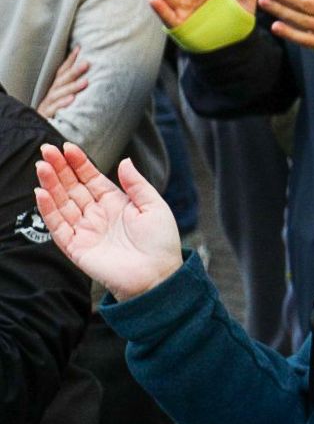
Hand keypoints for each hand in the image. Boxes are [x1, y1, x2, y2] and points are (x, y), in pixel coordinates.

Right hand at [34, 143, 181, 300]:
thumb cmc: (161, 243)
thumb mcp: (154, 206)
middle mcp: (98, 215)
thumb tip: (124, 160)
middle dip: (59, 169)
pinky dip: (49, 210)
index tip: (67, 147)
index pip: (91, 179)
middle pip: (73, 188)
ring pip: (62, 203)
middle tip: (47, 150)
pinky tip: (42, 193)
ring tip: (42, 166)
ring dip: (51, 185)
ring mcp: (85, 230)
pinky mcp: (76, 247)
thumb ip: (137, 184)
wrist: (158, 275)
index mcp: (116, 203)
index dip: (79, 163)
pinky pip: (58, 226)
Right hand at [36, 48, 89, 119]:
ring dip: (72, 87)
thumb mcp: (66, 99)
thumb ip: (75, 87)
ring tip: (85, 82)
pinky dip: (63, 104)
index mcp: (56, 88)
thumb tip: (91, 75)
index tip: (80, 48)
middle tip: (87, 63)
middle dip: (74, 71)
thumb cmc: (59, 113)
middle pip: (61, 80)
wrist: (42, 131)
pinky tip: (72, 99)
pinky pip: (54, 109)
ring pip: (58, 93)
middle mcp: (51, 94)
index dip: (70, 60)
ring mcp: (48, 104)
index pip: (62, 71)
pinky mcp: (47, 116)